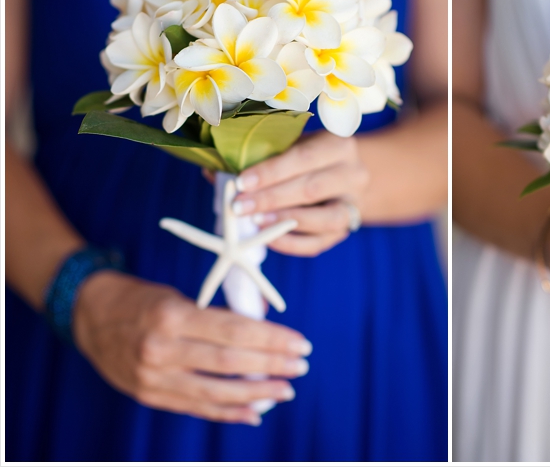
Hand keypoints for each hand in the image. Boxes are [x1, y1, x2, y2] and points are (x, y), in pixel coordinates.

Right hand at [73, 271, 312, 425]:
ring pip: (216, 392)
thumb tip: (265, 323)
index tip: (299, 342)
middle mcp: (161, 349)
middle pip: (229, 363)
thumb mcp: (180, 296)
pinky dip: (229, 412)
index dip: (271, 339)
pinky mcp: (149, 396)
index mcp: (172, 315)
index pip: (233, 331)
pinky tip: (255, 413)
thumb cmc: (143, 300)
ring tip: (285, 390)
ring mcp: (153, 377)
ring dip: (257, 394)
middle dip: (271, 365)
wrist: (89, 316)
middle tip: (300, 366)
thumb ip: (219, 314)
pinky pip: (196, 408)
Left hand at [231, 132, 369, 256]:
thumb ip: (260, 157)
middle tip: (239, 206)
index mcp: (339, 145)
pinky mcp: (347, 228)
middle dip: (271, 199)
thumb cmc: (309, 157)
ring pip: (322, 218)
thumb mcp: (292, 146)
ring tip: (254, 221)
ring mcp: (353, 204)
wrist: (345, 174)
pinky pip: (319, 243)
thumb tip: (214, 172)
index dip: (271, 171)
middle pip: (311, 188)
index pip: (304, 157)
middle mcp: (353, 174)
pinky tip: (268, 239)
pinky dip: (291, 244)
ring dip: (284, 221)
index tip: (241, 182)